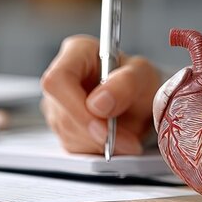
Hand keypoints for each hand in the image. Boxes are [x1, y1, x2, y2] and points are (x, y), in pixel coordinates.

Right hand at [40, 35, 160, 154]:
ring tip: (126, 137)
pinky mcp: (62, 127)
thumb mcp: (144, 76)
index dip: (76, 107)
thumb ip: (126, 84)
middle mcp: (60, 77)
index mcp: (76, 52)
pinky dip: (97, 149)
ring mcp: (57, 104)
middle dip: (96, 133)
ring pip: (67, 134)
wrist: (143, 101)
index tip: (104, 126)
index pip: (58, 80)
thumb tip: (98, 103)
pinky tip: (114, 139)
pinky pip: (73, 146)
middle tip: (127, 140)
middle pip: (63, 113)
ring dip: (100, 143)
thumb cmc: (140, 81)